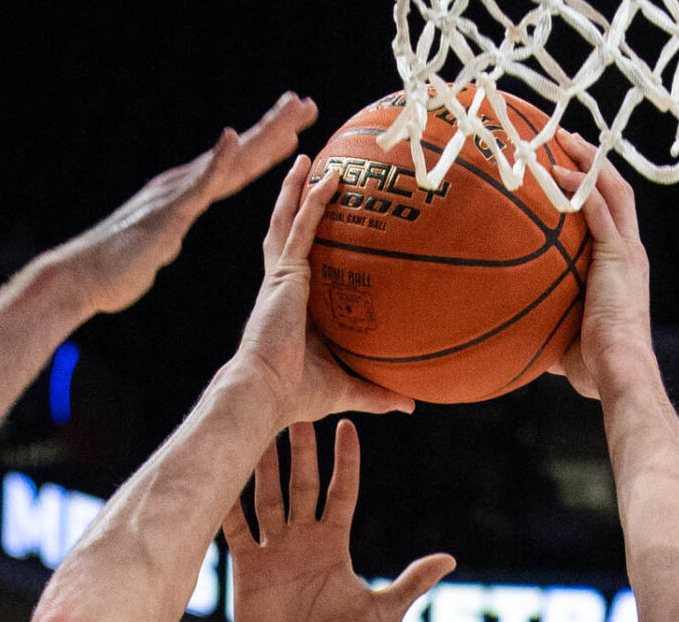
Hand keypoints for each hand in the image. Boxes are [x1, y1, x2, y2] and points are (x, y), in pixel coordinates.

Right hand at [44, 94, 317, 317]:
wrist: (84, 276)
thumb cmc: (117, 268)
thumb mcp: (156, 247)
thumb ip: (168, 235)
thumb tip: (169, 238)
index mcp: (187, 194)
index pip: (237, 166)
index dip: (267, 146)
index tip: (295, 128)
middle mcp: (185, 184)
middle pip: (240, 153)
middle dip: (275, 127)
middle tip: (307, 103)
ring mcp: (177, 194)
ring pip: (229, 161)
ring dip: (261, 135)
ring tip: (291, 113)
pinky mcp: (169, 211)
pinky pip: (199, 184)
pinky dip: (217, 160)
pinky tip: (233, 137)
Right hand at [222, 419, 455, 621]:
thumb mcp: (383, 613)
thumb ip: (411, 582)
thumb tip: (449, 559)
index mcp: (333, 545)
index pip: (340, 491)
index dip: (344, 460)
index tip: (346, 426)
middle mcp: (302, 541)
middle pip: (301, 485)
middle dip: (300, 450)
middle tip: (298, 412)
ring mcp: (273, 551)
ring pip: (267, 497)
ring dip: (264, 467)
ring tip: (259, 430)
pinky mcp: (247, 568)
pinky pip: (236, 528)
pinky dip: (228, 503)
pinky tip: (222, 475)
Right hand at [234, 161, 415, 424]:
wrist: (266, 393)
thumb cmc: (296, 396)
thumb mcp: (347, 389)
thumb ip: (377, 391)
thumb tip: (412, 404)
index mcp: (292, 306)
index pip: (299, 262)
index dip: (305, 240)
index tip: (322, 223)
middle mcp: (282, 285)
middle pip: (286, 232)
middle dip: (294, 201)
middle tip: (307, 172)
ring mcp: (280, 276)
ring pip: (286, 220)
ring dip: (297, 188)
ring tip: (307, 160)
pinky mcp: (283, 273)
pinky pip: (300, 228)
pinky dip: (313, 200)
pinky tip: (327, 176)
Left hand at [542, 136, 654, 400]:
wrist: (618, 371)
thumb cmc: (591, 366)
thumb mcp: (562, 337)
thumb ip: (543, 324)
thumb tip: (509, 332)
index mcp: (621, 268)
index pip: (610, 216)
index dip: (592, 188)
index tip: (565, 168)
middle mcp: (630, 253)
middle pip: (615, 191)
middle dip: (591, 161)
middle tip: (564, 138)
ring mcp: (628, 252)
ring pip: (613, 189)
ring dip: (589, 161)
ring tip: (563, 138)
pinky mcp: (621, 256)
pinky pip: (600, 210)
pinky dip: (581, 187)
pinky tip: (556, 171)